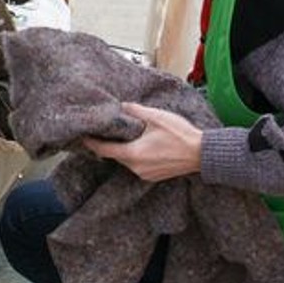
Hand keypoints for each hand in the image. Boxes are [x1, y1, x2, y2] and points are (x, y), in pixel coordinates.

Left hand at [80, 102, 202, 182]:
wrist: (201, 154)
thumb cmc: (180, 135)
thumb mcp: (156, 117)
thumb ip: (135, 111)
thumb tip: (122, 106)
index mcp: (133, 154)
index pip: (103, 150)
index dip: (91, 143)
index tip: (82, 136)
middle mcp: (136, 168)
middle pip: (115, 155)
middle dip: (110, 143)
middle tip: (106, 131)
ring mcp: (145, 174)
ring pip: (126, 160)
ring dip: (124, 149)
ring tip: (128, 136)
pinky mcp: (153, 176)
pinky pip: (137, 165)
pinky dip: (135, 155)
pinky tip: (143, 145)